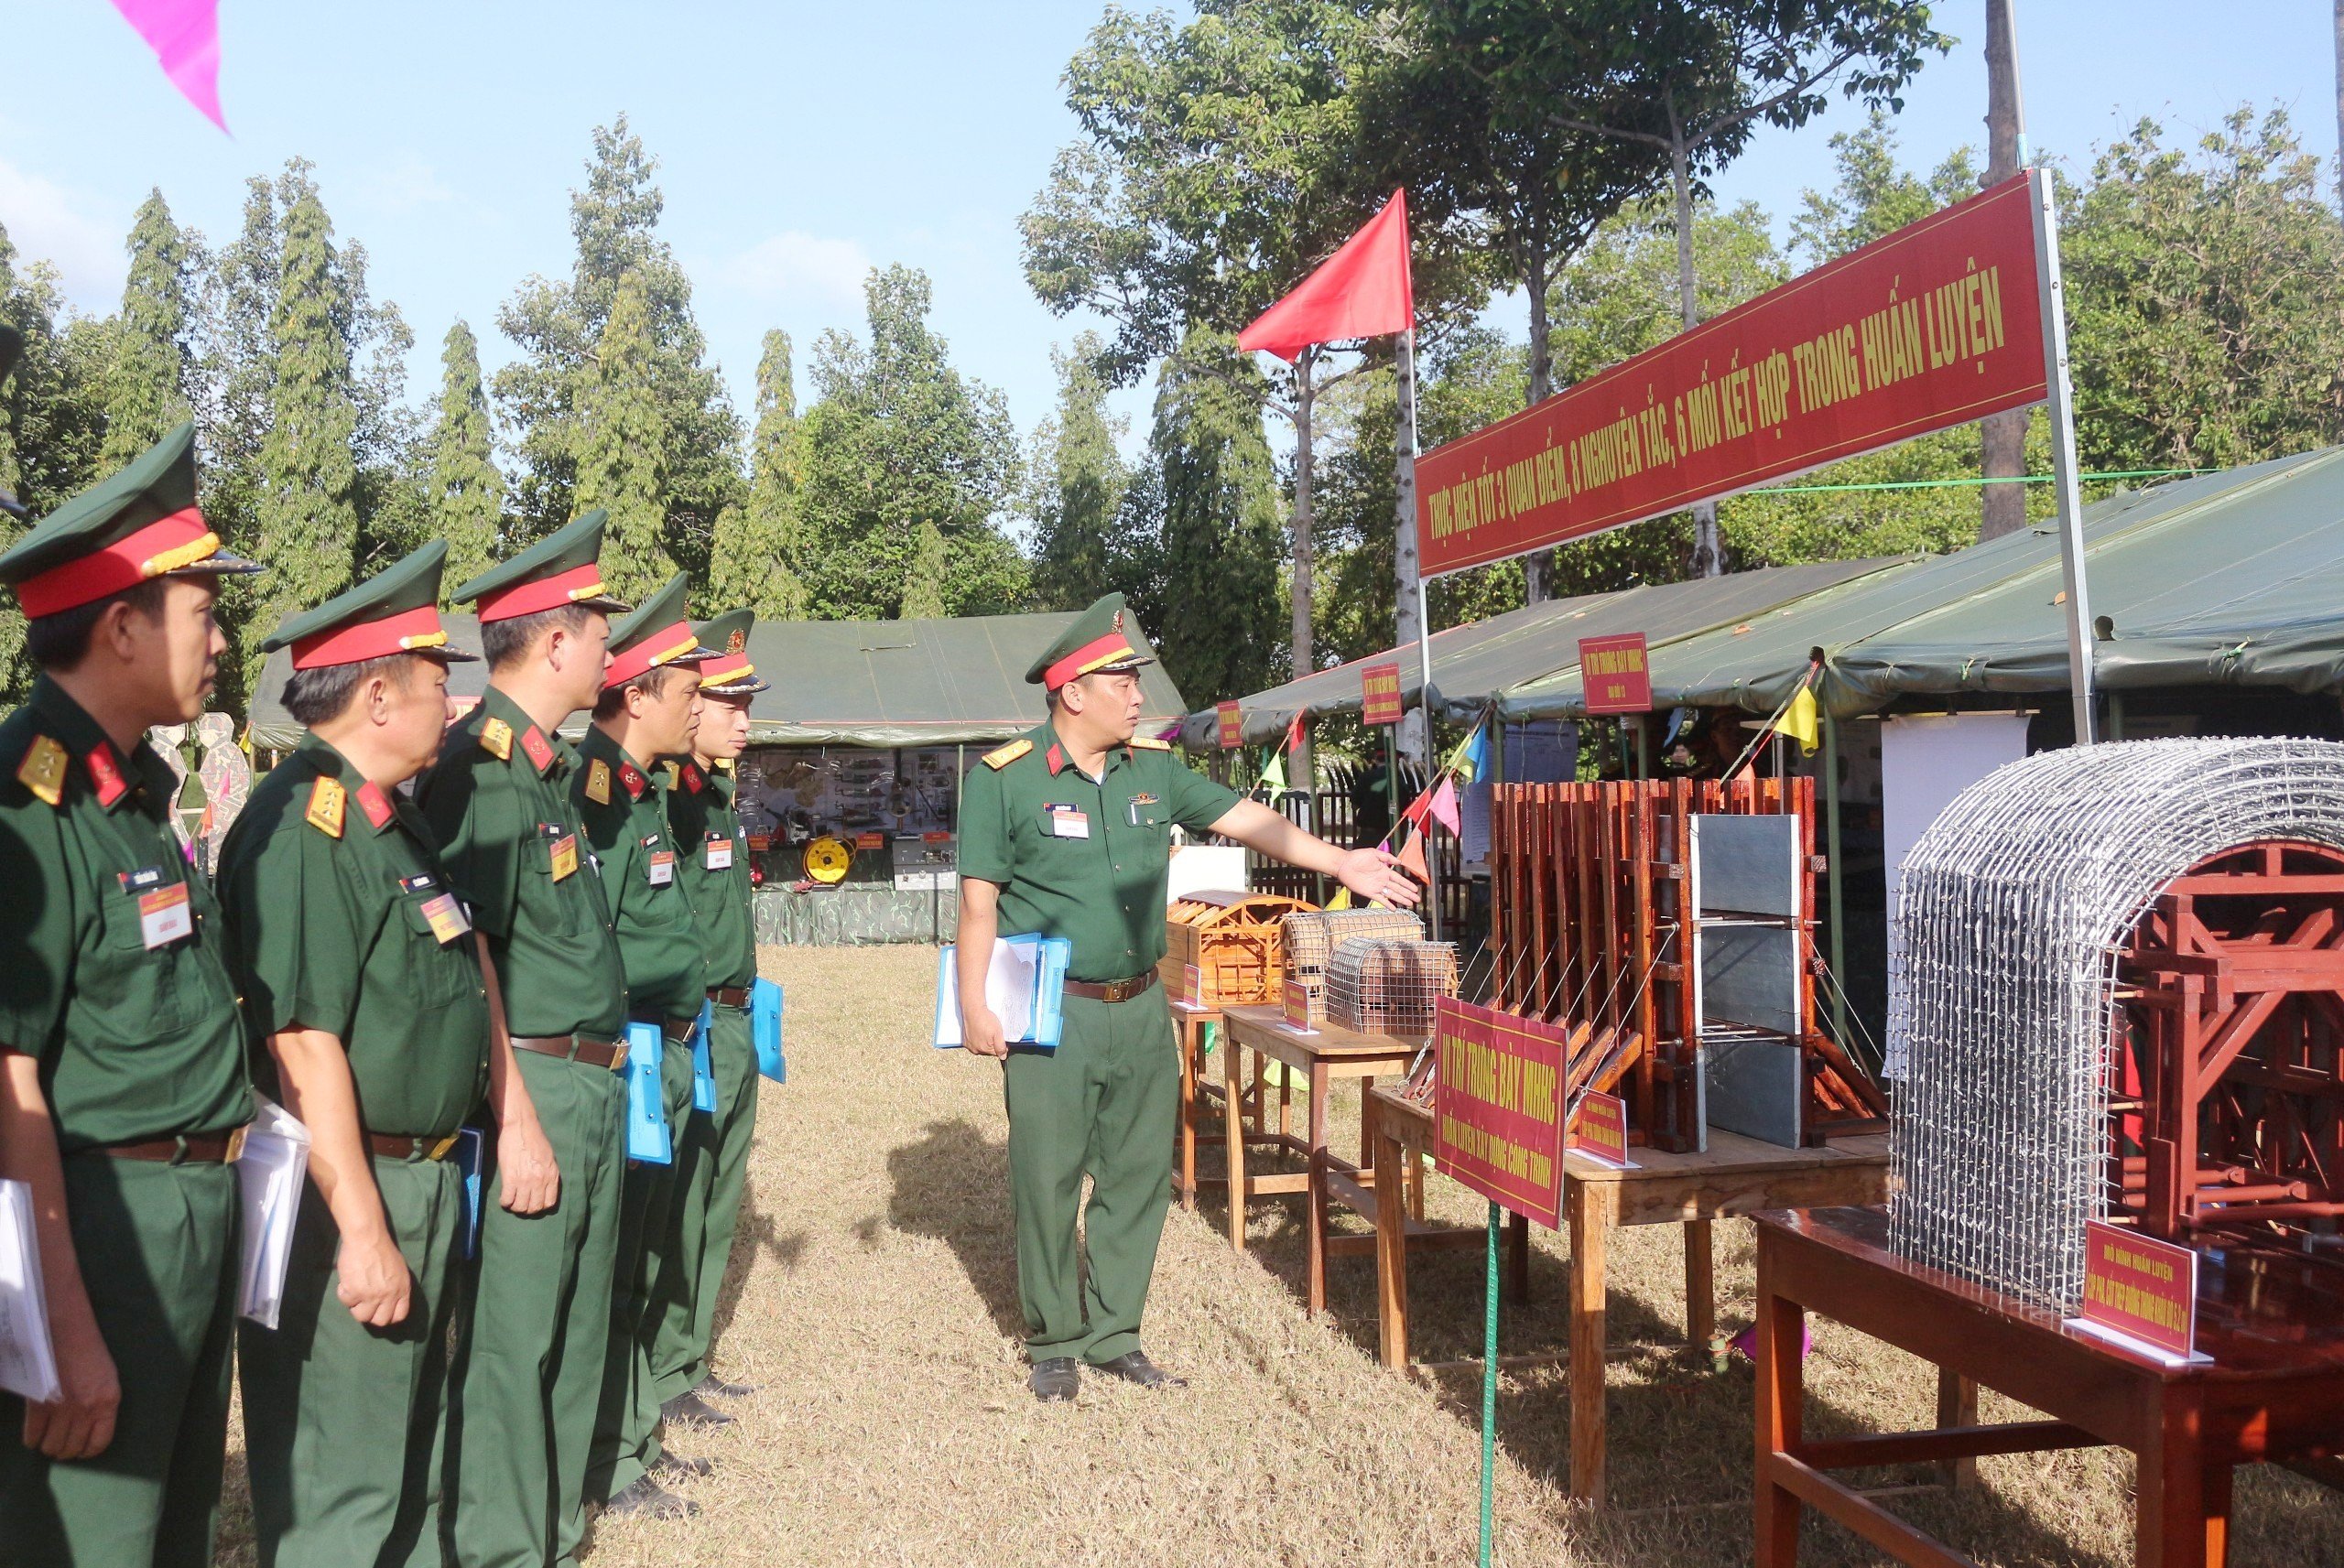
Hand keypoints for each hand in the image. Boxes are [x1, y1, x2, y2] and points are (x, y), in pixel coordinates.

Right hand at [22, 1306, 117, 1459]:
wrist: (65, 1330)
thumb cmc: (87, 1351)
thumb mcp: (106, 1378)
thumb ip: (100, 1405)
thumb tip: (88, 1430)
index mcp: (108, 1402)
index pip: (100, 1442)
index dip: (88, 1451)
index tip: (81, 1450)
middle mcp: (87, 1409)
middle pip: (72, 1448)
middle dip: (65, 1450)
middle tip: (59, 1444)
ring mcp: (62, 1408)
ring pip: (52, 1446)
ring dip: (48, 1447)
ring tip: (47, 1440)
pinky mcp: (39, 1405)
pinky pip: (33, 1435)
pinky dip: (32, 1440)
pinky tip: (33, 1437)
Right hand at [335, 1225, 412, 1328]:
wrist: (367, 1238)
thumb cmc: (382, 1249)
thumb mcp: (398, 1270)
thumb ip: (395, 1287)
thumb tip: (389, 1302)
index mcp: (403, 1289)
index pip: (399, 1315)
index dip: (388, 1316)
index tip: (379, 1311)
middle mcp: (389, 1295)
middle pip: (381, 1321)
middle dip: (371, 1314)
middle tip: (364, 1303)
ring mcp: (372, 1296)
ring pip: (361, 1317)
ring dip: (356, 1306)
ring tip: (355, 1291)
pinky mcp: (355, 1293)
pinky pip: (346, 1303)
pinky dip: (344, 1293)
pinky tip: (347, 1281)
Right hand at [497, 1118, 560, 1215]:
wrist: (520, 1127)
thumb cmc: (535, 1139)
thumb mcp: (549, 1158)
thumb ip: (548, 1173)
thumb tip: (544, 1187)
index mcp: (552, 1175)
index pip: (549, 1202)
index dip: (540, 1206)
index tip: (534, 1203)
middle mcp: (541, 1181)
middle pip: (535, 1208)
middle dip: (527, 1209)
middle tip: (521, 1203)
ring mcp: (525, 1181)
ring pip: (521, 1207)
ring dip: (515, 1207)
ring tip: (512, 1201)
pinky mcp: (510, 1179)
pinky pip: (507, 1200)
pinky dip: (505, 1202)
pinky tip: (504, 1198)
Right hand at [962, 1005, 1008, 1058]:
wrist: (973, 1010)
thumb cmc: (985, 1020)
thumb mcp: (998, 1033)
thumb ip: (1001, 1046)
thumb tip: (1003, 1057)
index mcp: (984, 1049)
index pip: (996, 1052)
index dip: (1000, 1044)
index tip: (999, 1036)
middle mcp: (975, 1050)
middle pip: (988, 1050)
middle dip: (992, 1043)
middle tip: (992, 1032)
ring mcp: (969, 1045)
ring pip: (981, 1047)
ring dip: (984, 1041)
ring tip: (985, 1030)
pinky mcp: (965, 1040)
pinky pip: (974, 1043)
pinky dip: (977, 1039)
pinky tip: (979, 1031)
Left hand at [1336, 846, 1422, 906]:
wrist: (1344, 864)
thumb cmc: (1357, 857)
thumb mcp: (1374, 853)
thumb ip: (1387, 857)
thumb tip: (1399, 862)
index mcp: (1384, 871)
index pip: (1399, 879)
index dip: (1407, 884)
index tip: (1415, 889)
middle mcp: (1382, 880)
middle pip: (1398, 888)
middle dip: (1408, 894)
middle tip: (1417, 899)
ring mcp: (1376, 887)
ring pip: (1392, 895)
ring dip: (1401, 899)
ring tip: (1410, 904)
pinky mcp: (1369, 892)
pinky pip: (1380, 899)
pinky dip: (1387, 904)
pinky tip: (1394, 908)